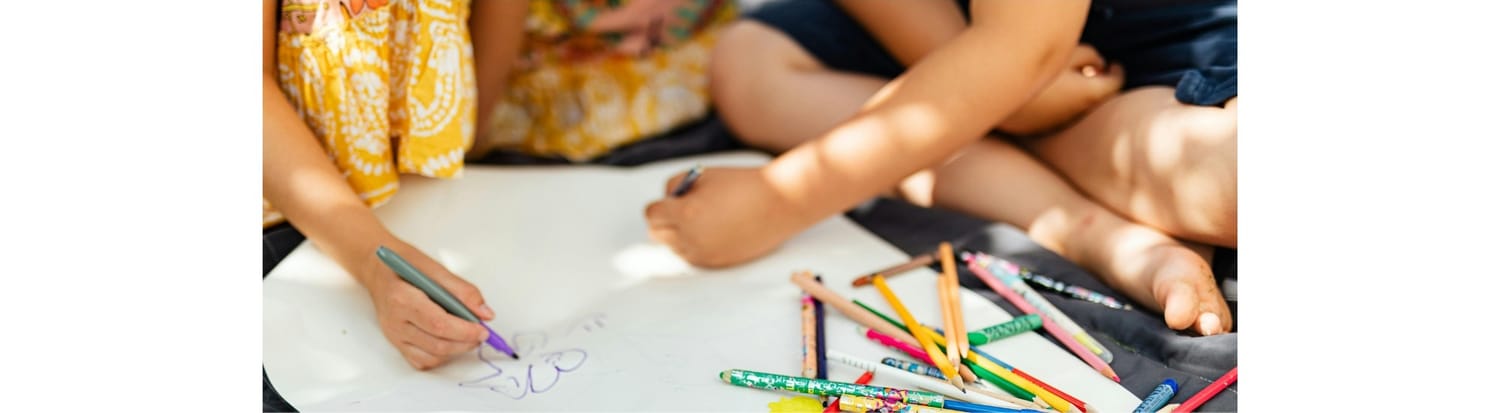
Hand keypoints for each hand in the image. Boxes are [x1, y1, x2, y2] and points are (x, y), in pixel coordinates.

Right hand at [358, 240, 496, 369]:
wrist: (377, 269)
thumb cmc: (405, 265)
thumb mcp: (435, 268)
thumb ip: (462, 291)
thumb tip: (486, 314)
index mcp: (402, 298)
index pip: (439, 324)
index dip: (465, 330)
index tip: (484, 328)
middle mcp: (395, 321)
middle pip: (437, 344)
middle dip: (465, 342)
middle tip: (482, 333)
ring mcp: (394, 335)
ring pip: (431, 356)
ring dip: (456, 350)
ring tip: (468, 336)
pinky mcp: (396, 343)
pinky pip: (422, 360)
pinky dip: (441, 356)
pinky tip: (449, 341)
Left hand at [643, 167, 813, 267]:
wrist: (779, 203)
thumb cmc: (742, 184)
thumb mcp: (703, 175)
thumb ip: (675, 186)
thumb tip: (665, 202)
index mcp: (686, 213)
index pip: (652, 215)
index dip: (660, 205)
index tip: (670, 201)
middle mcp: (691, 238)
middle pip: (657, 235)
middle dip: (664, 221)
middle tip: (680, 210)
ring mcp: (705, 254)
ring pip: (674, 248)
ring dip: (679, 235)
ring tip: (701, 220)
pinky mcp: (718, 263)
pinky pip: (693, 257)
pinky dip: (695, 245)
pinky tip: (712, 231)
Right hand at [998, 44, 1124, 135]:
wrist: (992, 84)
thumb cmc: (1033, 62)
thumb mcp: (1067, 51)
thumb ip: (1090, 57)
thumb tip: (1098, 66)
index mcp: (1088, 94)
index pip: (1115, 84)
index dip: (1117, 72)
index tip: (1114, 65)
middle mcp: (1075, 115)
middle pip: (1094, 100)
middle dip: (1095, 85)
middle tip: (1088, 70)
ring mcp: (1053, 126)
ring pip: (1073, 111)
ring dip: (1074, 98)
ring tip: (1061, 80)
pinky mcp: (1033, 130)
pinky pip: (1051, 118)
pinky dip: (1054, 107)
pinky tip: (1040, 93)